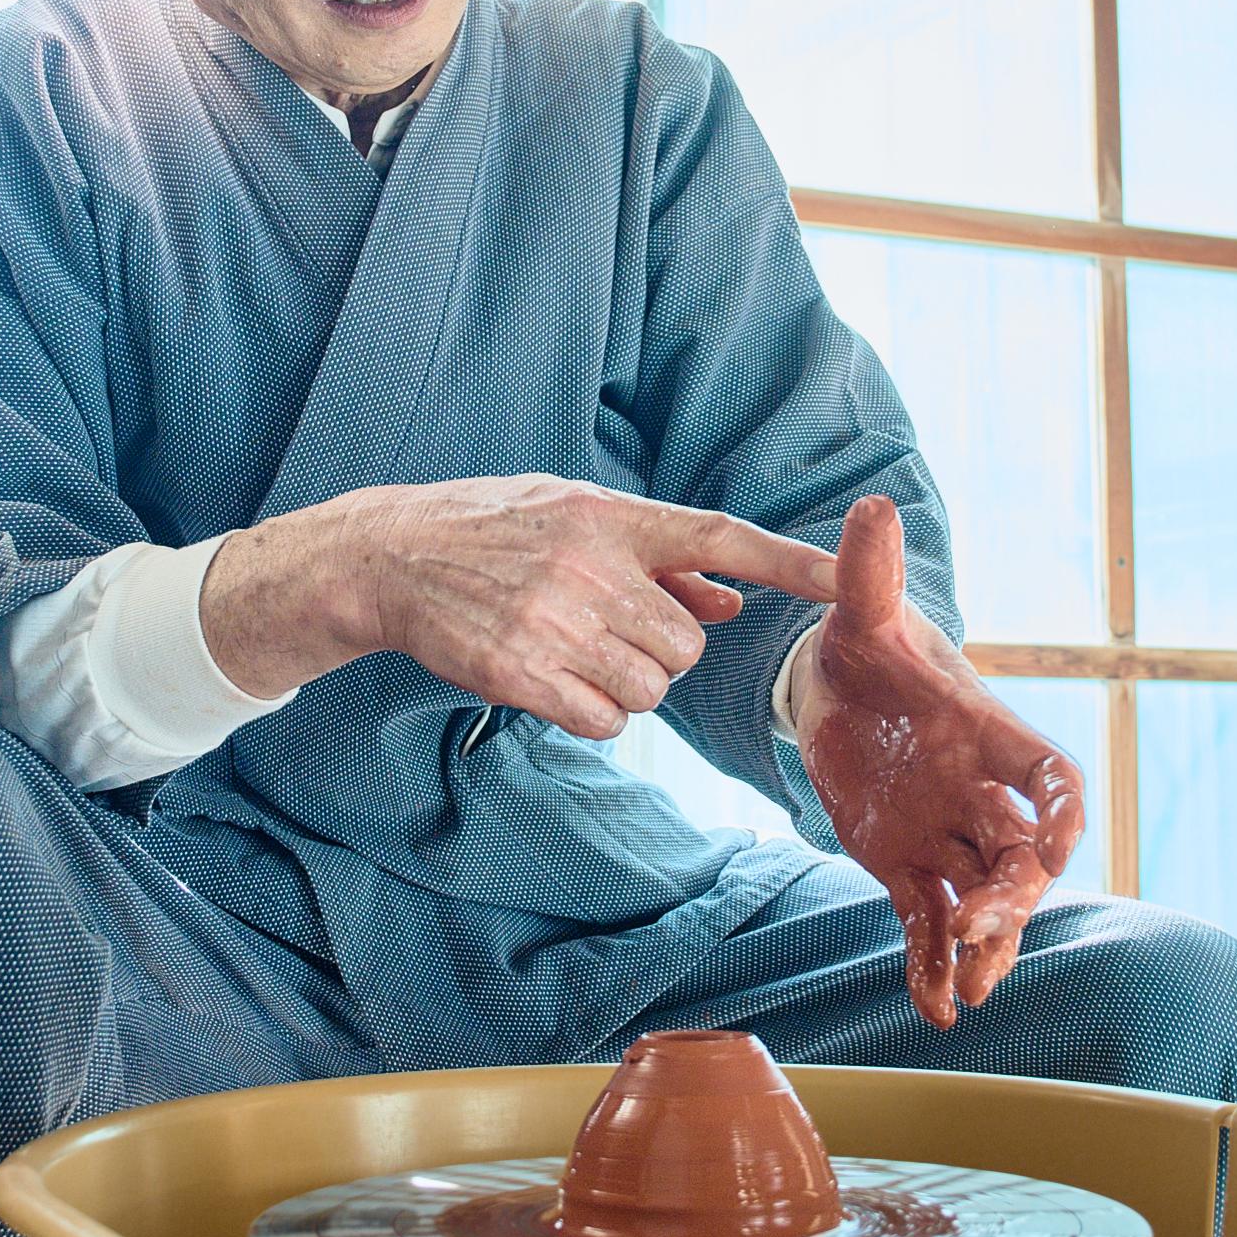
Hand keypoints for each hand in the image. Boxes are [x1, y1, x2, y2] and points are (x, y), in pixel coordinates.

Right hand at [203, 475, 839, 736]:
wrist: (392, 557)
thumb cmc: (494, 533)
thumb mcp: (576, 518)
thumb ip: (658, 559)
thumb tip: (731, 600)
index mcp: (612, 516)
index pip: (723, 536)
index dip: (790, 561)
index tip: (845, 582)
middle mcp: (591, 565)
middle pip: (687, 644)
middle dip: (662, 653)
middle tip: (611, 635)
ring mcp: (556, 620)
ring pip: (650, 688)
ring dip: (626, 687)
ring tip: (575, 654)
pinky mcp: (522, 672)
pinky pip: (605, 720)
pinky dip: (592, 714)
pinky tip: (553, 683)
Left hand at [794, 495, 1086, 1026]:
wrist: (838, 682)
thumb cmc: (866, 642)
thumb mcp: (860, 609)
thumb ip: (869, 570)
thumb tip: (872, 505)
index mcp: (991, 737)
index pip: (1051, 781)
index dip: (1057, 815)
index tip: (1053, 845)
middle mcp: (982, 796)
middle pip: (1020, 857)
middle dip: (1011, 895)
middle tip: (982, 927)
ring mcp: (946, 837)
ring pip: (981, 902)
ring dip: (981, 946)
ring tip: (967, 994)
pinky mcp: (904, 866)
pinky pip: (926, 923)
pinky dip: (929, 967)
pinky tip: (930, 1011)